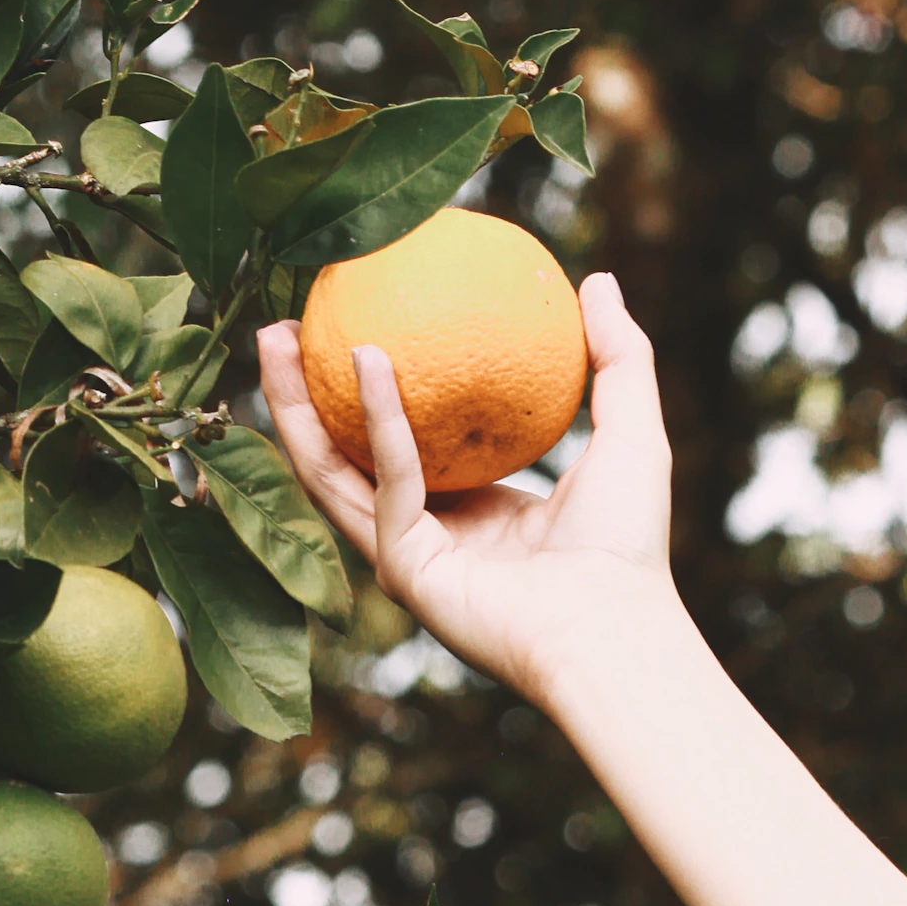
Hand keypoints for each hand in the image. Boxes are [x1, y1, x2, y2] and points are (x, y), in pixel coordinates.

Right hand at [258, 271, 679, 707]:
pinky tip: (368, 358)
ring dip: (296, 402)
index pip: (400, 444)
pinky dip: (377, 417)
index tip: (351, 322)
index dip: (367, 389)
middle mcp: (426, 532)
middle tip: (285, 323)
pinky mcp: (402, 566)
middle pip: (341, 453)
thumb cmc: (628, 544)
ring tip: (276, 336)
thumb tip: (599, 279)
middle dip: (302, 391)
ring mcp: (405, 553)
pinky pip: (386, 478)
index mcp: (469, 510)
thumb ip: (617, 357)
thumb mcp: (629, 429)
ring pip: (330, 469)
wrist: (614, 626)